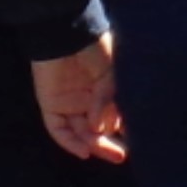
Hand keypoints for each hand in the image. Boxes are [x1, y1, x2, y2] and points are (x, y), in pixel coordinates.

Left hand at [30, 39, 126, 163]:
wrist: (65, 31)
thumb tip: (102, 128)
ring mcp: (68, 103)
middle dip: (109, 144)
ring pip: (80, 133)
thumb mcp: (110, 74)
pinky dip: (70, 142)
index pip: (114, 117)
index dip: (124, 131)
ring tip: (111, 153)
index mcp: (103, 90)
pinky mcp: (50, 104)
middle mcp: (86, 99)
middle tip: (122, 155)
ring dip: (94, 145)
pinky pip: (58, 130)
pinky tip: (85, 152)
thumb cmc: (92, 47)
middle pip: (97, 130)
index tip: (136, 142)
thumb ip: (107, 101)